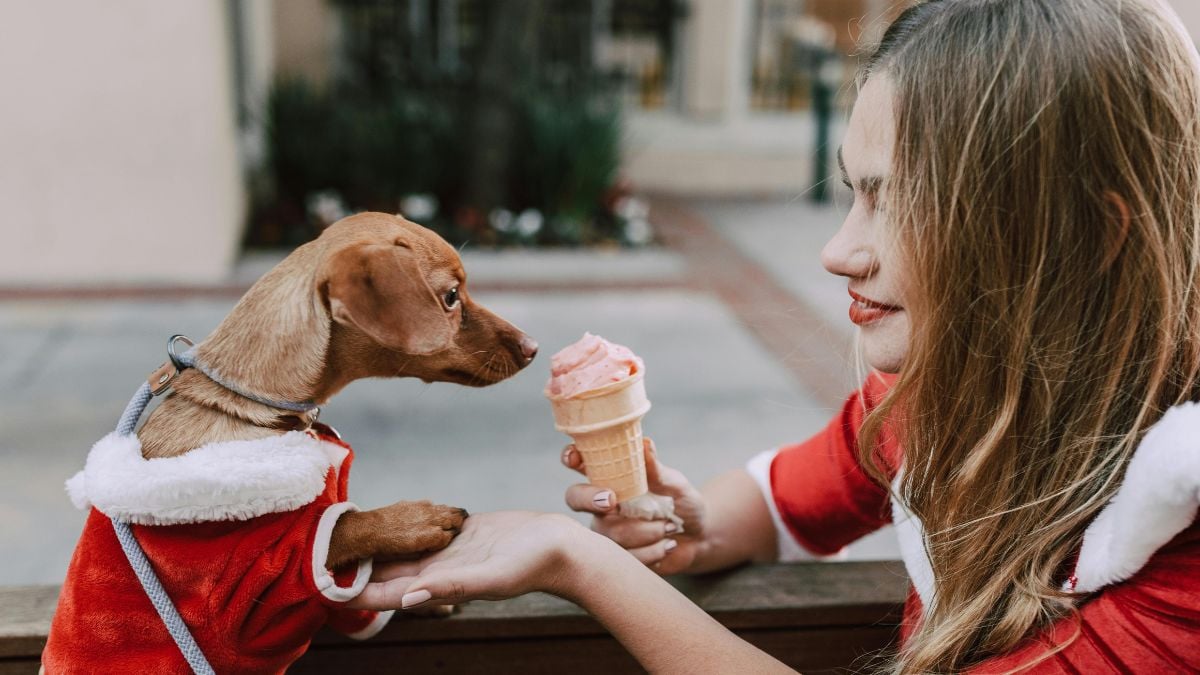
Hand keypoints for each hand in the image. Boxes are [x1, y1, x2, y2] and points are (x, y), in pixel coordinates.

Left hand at [347, 511, 590, 610]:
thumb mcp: (491, 577)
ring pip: (405, 549)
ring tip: (346, 535)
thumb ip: (450, 586)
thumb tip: (408, 598)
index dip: (356, 591)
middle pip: (389, 571)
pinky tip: (390, 517)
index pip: (388, 594)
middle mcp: (440, 569)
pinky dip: (406, 525)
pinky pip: (427, 528)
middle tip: (322, 553)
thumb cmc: (532, 566)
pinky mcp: (463, 531)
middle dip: (358, 567)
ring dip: (378, 545)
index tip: (323, 587)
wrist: (560, 548)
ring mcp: (451, 550)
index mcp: (441, 584)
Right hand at [563, 438, 706, 574]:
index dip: (571, 457)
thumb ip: (657, 469)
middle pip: (575, 498)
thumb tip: (645, 444)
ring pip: (611, 533)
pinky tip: (668, 544)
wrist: (699, 537)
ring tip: (670, 527)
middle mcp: (601, 503)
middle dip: (590, 498)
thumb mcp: (675, 484)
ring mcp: (606, 531)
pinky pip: (627, 556)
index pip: (581, 462)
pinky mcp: (617, 557)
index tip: (574, 459)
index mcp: (612, 477)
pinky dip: (654, 550)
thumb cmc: (682, 503)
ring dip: (647, 530)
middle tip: (612, 501)